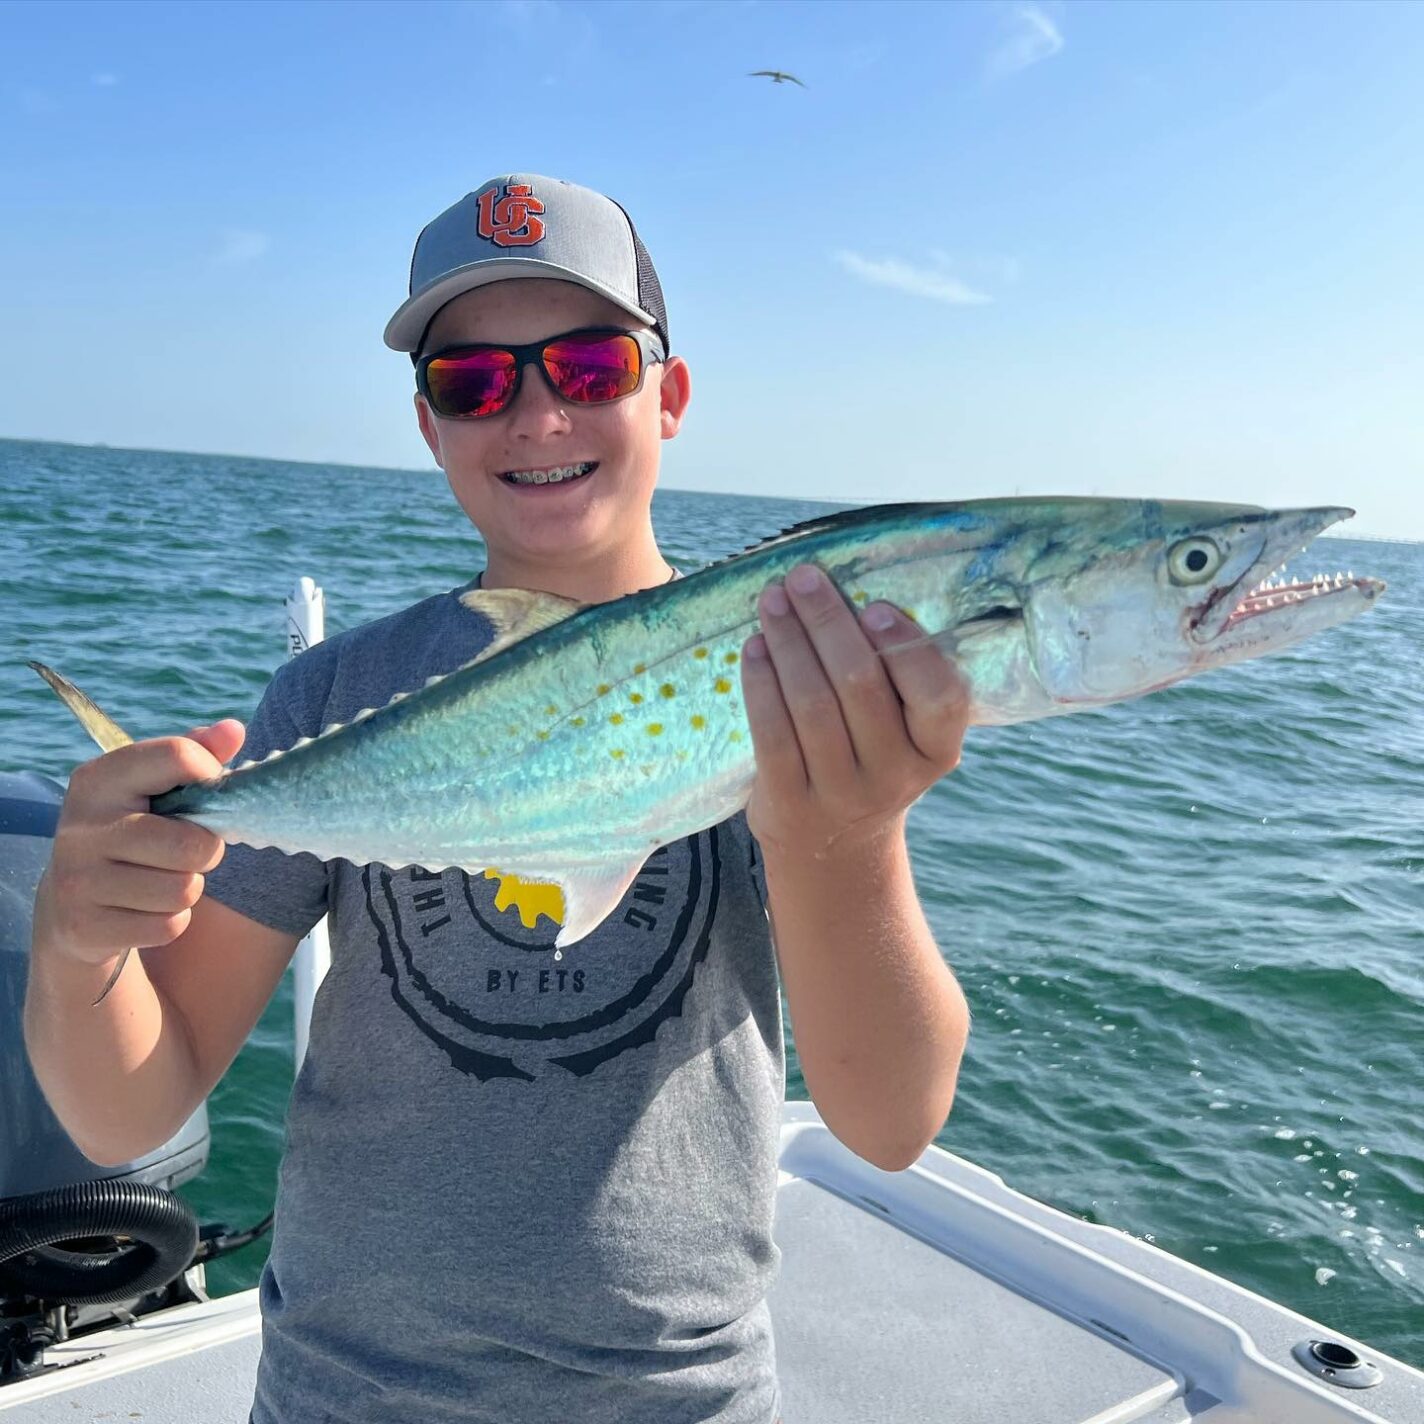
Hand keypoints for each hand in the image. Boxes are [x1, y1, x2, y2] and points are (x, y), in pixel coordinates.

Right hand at [33, 722, 244, 968]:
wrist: (73, 902)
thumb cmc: (134, 829)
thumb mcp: (154, 786)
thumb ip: (195, 753)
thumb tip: (233, 730)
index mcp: (98, 779)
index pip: (178, 756)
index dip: (210, 775)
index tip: (206, 789)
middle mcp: (82, 827)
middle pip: (193, 844)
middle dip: (205, 850)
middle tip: (186, 849)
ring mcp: (78, 879)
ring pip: (183, 890)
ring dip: (187, 888)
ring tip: (161, 878)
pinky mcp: (84, 927)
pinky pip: (169, 926)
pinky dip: (171, 921)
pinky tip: (144, 908)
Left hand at [741, 564, 967, 862]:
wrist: (835, 849)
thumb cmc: (870, 762)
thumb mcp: (904, 736)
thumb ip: (895, 681)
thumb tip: (846, 594)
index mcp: (936, 750)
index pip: (941, 696)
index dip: (906, 647)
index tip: (874, 605)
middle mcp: (895, 775)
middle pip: (860, 685)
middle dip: (827, 622)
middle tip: (802, 578)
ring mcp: (842, 793)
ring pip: (811, 704)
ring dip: (788, 643)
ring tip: (772, 602)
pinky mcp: (790, 803)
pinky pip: (772, 733)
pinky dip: (761, 684)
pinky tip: (754, 649)